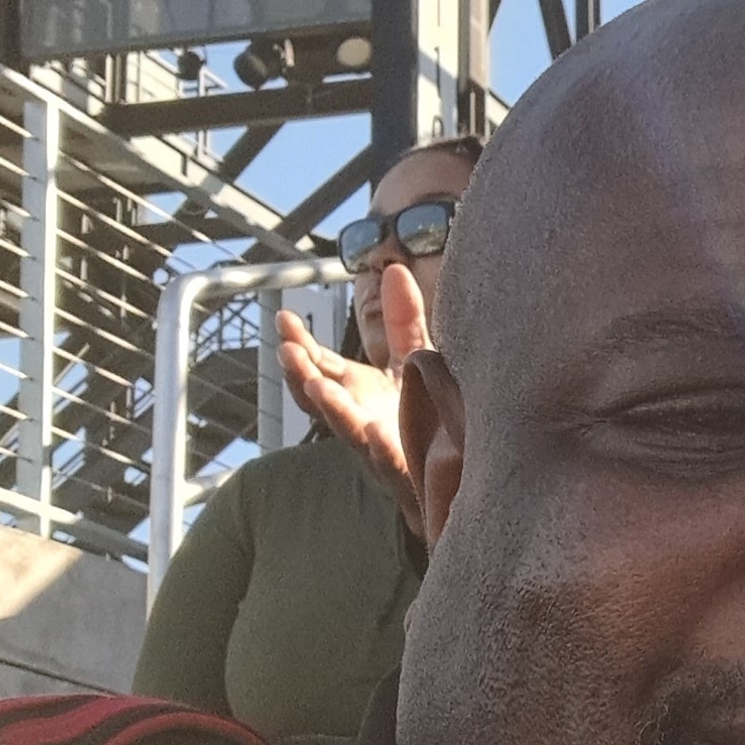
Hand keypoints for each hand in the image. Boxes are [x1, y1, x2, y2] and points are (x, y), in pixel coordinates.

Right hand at [277, 254, 428, 529]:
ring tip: (316, 389)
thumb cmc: (430, 415)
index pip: (318, 367)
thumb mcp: (415, 361)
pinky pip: (394, 467)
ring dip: (332, 412)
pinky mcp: (411, 476)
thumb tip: (393, 268)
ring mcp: (381, 451)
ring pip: (350, 434)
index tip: (283, 319)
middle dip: (300, 376)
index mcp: (356, 394)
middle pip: (321, 400)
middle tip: (286, 351)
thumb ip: (404, 321)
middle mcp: (360, 421)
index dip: (299, 345)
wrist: (462, 476)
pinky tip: (376, 432)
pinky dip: (382, 451)